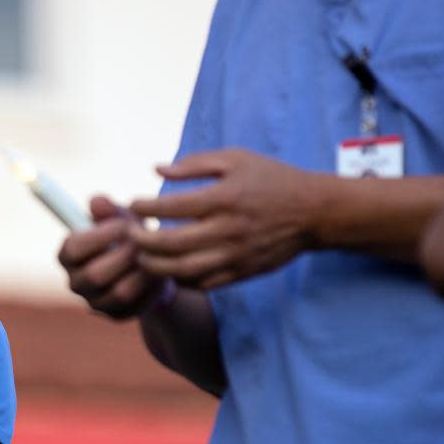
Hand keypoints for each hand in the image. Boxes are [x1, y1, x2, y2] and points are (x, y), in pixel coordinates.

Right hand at [58, 195, 162, 318]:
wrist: (150, 264)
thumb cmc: (128, 236)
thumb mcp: (120, 217)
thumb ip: (108, 209)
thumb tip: (97, 203)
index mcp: (69, 255)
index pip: (72, 249)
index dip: (99, 236)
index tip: (124, 224)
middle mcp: (76, 282)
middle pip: (94, 275)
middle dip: (123, 256)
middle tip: (144, 242)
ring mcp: (96, 302)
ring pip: (119, 292)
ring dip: (140, 271)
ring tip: (154, 255)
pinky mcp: (117, 316)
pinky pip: (136, 304)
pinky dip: (150, 286)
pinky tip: (159, 271)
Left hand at [127, 148, 319, 288]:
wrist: (314, 212)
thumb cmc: (271, 179)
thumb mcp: (236, 159)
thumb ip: (194, 164)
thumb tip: (156, 170)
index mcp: (225, 197)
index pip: (172, 206)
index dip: (144, 207)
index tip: (132, 205)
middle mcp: (228, 229)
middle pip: (171, 243)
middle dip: (142, 241)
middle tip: (129, 235)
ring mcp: (235, 254)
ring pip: (183, 269)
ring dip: (155, 266)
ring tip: (141, 257)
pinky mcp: (241, 272)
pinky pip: (202, 284)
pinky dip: (179, 280)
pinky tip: (167, 270)